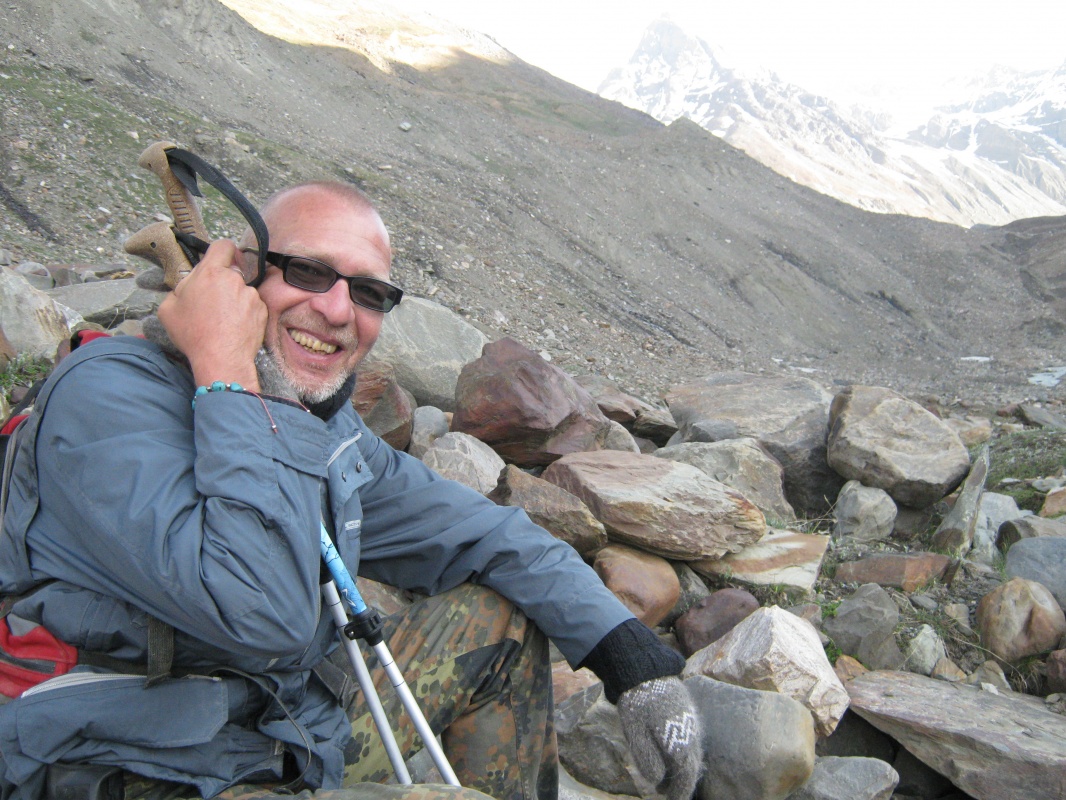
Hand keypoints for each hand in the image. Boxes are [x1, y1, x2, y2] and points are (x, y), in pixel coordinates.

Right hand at [156, 240, 265, 391]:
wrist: (221, 358)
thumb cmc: (192, 333)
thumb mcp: (168, 308)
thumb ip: (180, 287)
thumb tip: (189, 284)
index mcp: (211, 272)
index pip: (223, 245)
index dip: (220, 251)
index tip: (217, 261)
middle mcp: (235, 279)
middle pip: (231, 271)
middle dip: (223, 282)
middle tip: (212, 301)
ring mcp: (251, 295)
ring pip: (242, 290)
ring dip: (234, 299)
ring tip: (223, 320)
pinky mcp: (262, 310)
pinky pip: (252, 305)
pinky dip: (245, 312)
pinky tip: (235, 327)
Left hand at [617, 676, 702, 799]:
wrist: (643, 669)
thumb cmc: (637, 703)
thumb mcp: (636, 734)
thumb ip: (647, 760)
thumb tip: (657, 782)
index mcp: (680, 741)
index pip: (686, 774)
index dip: (681, 791)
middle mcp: (691, 733)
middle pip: (692, 765)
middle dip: (682, 782)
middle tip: (668, 793)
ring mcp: (692, 721)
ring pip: (693, 752)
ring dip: (683, 768)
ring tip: (667, 778)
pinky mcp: (688, 712)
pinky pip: (691, 739)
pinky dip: (683, 753)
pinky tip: (671, 755)